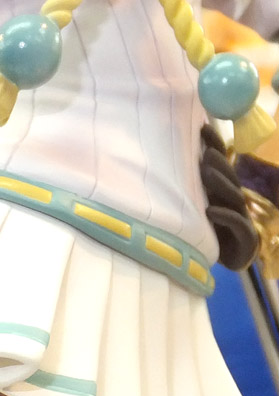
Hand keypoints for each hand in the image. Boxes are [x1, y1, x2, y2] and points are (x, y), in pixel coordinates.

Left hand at [200, 124, 258, 271]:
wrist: (230, 259)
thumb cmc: (210, 231)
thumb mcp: (195, 208)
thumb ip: (186, 189)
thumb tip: (159, 165)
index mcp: (222, 189)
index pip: (221, 161)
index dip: (214, 143)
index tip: (201, 127)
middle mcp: (232, 199)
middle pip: (229, 176)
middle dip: (218, 163)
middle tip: (205, 152)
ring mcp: (240, 215)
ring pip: (233, 196)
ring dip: (220, 183)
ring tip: (206, 173)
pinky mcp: (244, 235)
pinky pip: (236, 222)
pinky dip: (223, 216)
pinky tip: (210, 211)